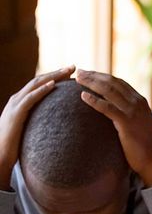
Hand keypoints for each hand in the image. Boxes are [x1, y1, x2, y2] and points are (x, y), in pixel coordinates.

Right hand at [0, 66, 74, 190]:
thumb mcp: (31, 129)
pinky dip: (42, 90)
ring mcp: (15, 105)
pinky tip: (53, 85)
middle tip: (74, 66)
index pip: (40, 85)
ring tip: (67, 71)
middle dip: (57, 72)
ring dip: (52, 76)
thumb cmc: (15, 146)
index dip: (55, 77)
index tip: (71, 73)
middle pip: (39, 80)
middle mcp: (17, 100)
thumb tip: (58, 124)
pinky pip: (30, 98)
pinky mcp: (16, 113)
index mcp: (21, 102)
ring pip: (35, 85)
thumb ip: (40, 122)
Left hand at [75, 69, 151, 186]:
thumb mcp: (138, 122)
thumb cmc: (142, 144)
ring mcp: (133, 112)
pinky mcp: (127, 123)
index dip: (102, 76)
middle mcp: (137, 102)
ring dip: (92, 83)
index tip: (88, 73)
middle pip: (113, 82)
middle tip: (79, 72)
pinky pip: (107, 108)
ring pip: (109, 91)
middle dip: (95, 75)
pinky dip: (94, 100)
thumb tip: (114, 109)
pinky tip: (82, 96)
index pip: (119, 82)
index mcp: (140, 101)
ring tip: (78, 79)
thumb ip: (129, 112)